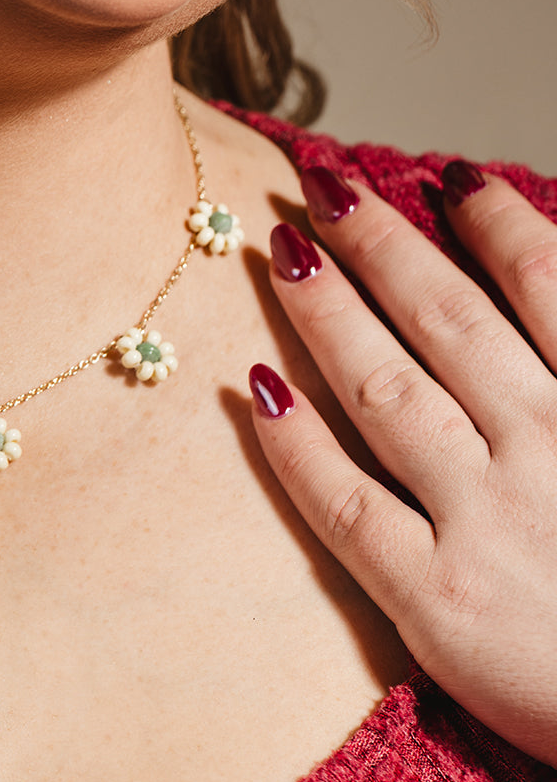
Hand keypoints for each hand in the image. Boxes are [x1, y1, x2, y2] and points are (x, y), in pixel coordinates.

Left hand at [248, 163, 556, 765]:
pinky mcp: (438, 604)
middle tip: (325, 186)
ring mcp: (487, 525)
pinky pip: (347, 507)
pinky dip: (295, 446)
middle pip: (448, 321)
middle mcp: (549, 452)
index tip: (446, 177)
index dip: (493, 224)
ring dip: (328, 314)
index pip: (545, 285)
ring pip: (386, 392)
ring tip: (283, 251)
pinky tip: (255, 388)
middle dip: (382, 244)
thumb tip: (538, 293)